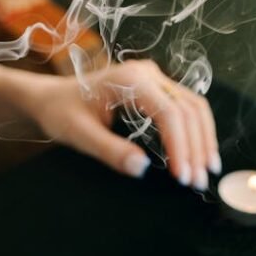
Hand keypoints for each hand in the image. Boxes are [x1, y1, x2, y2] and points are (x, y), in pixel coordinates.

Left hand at [31, 60, 219, 187]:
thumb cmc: (60, 112)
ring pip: (193, 107)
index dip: (180, 146)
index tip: (182, 176)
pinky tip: (197, 154)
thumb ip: (109, 150)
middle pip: (188, 109)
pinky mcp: (155, 89)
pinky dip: (195, 132)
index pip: (169, 113)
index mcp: (129, 79)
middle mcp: (147, 73)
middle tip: (199, 181)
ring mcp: (153, 79)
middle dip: (197, 147)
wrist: (50, 98)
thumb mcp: (78, 134)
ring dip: (202, 140)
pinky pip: (185, 108)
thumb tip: (142, 167)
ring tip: (205, 171)